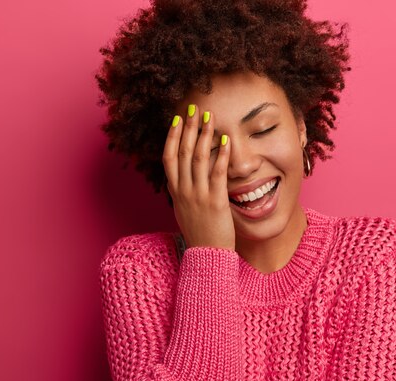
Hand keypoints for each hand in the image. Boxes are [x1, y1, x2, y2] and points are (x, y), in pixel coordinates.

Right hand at [163, 104, 234, 250]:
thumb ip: (182, 193)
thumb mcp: (183, 211)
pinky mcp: (215, 201)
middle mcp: (184, 190)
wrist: (206, 256)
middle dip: (189, 129)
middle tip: (195, 109)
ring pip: (198, 159)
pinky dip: (221, 156)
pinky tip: (226, 142)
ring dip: (204, 136)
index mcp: (175, 192)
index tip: (177, 120)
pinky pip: (217, 174)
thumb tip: (182, 179)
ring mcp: (198, 195)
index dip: (172, 137)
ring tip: (210, 119)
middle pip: (183, 153)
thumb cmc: (198, 234)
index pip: (169, 158)